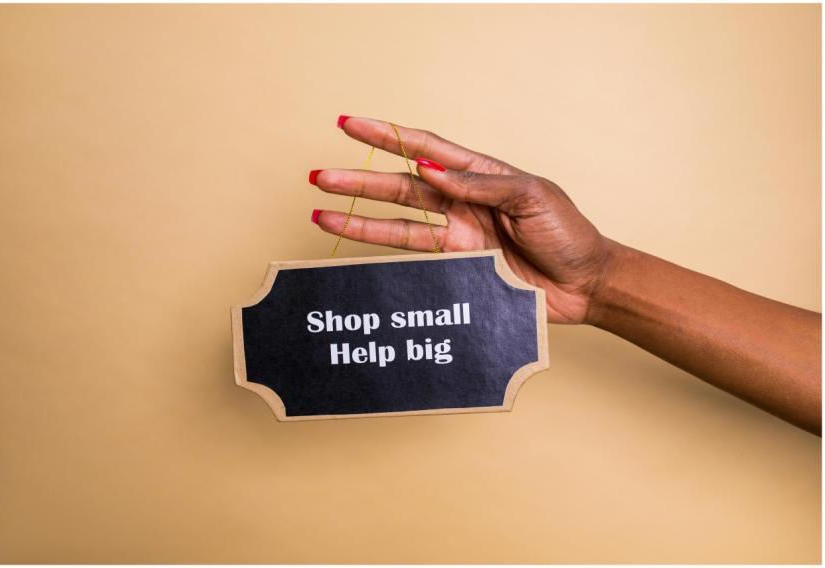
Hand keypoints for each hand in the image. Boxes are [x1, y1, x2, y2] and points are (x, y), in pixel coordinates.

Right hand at [310, 116, 615, 324]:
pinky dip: (387, 252)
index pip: (425, 148)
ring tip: (322, 210)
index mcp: (481, 173)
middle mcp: (462, 201)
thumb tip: (430, 170)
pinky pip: (416, 257)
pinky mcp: (458, 266)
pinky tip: (359, 248)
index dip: (386, 135)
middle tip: (320, 175)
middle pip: (401, 186)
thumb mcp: (530, 196)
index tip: (350, 124)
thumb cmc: (567, 232)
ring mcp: (457, 235)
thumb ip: (479, 185)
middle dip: (360, 180)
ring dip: (360, 217)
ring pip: (399, 222)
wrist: (584, 283)